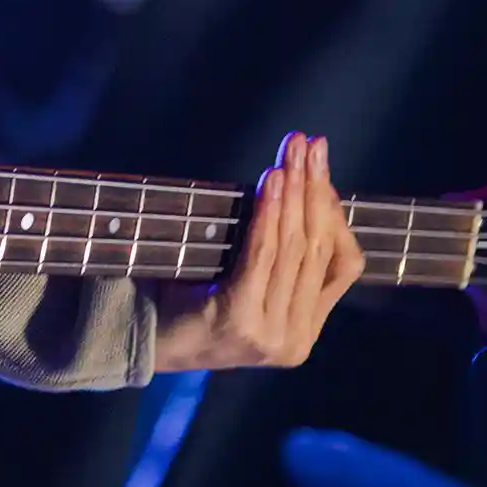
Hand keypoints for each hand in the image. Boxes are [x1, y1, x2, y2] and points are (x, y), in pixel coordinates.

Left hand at [150, 131, 363, 372]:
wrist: (143, 341)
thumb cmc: (191, 302)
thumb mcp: (247, 283)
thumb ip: (280, 258)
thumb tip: (302, 187)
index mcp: (304, 331)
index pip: (343, 265)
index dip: (335, 214)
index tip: (321, 169)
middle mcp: (295, 338)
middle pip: (317, 249)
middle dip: (315, 189)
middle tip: (311, 145)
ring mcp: (271, 334)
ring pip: (294, 249)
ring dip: (295, 193)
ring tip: (292, 154)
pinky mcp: (242, 321)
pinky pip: (262, 256)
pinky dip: (268, 214)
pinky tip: (272, 182)